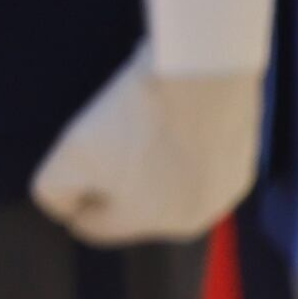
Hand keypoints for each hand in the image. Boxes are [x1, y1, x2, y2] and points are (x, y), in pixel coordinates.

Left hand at [30, 44, 262, 244]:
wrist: (202, 72)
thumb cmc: (132, 119)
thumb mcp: (67, 161)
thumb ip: (54, 195)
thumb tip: (66, 209)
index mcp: (149, 224)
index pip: (96, 226)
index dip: (76, 198)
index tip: (72, 165)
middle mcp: (194, 218)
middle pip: (135, 206)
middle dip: (116, 180)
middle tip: (109, 139)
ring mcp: (224, 190)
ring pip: (168, 183)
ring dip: (151, 162)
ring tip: (142, 125)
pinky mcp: (242, 161)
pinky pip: (197, 161)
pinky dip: (182, 146)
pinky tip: (174, 119)